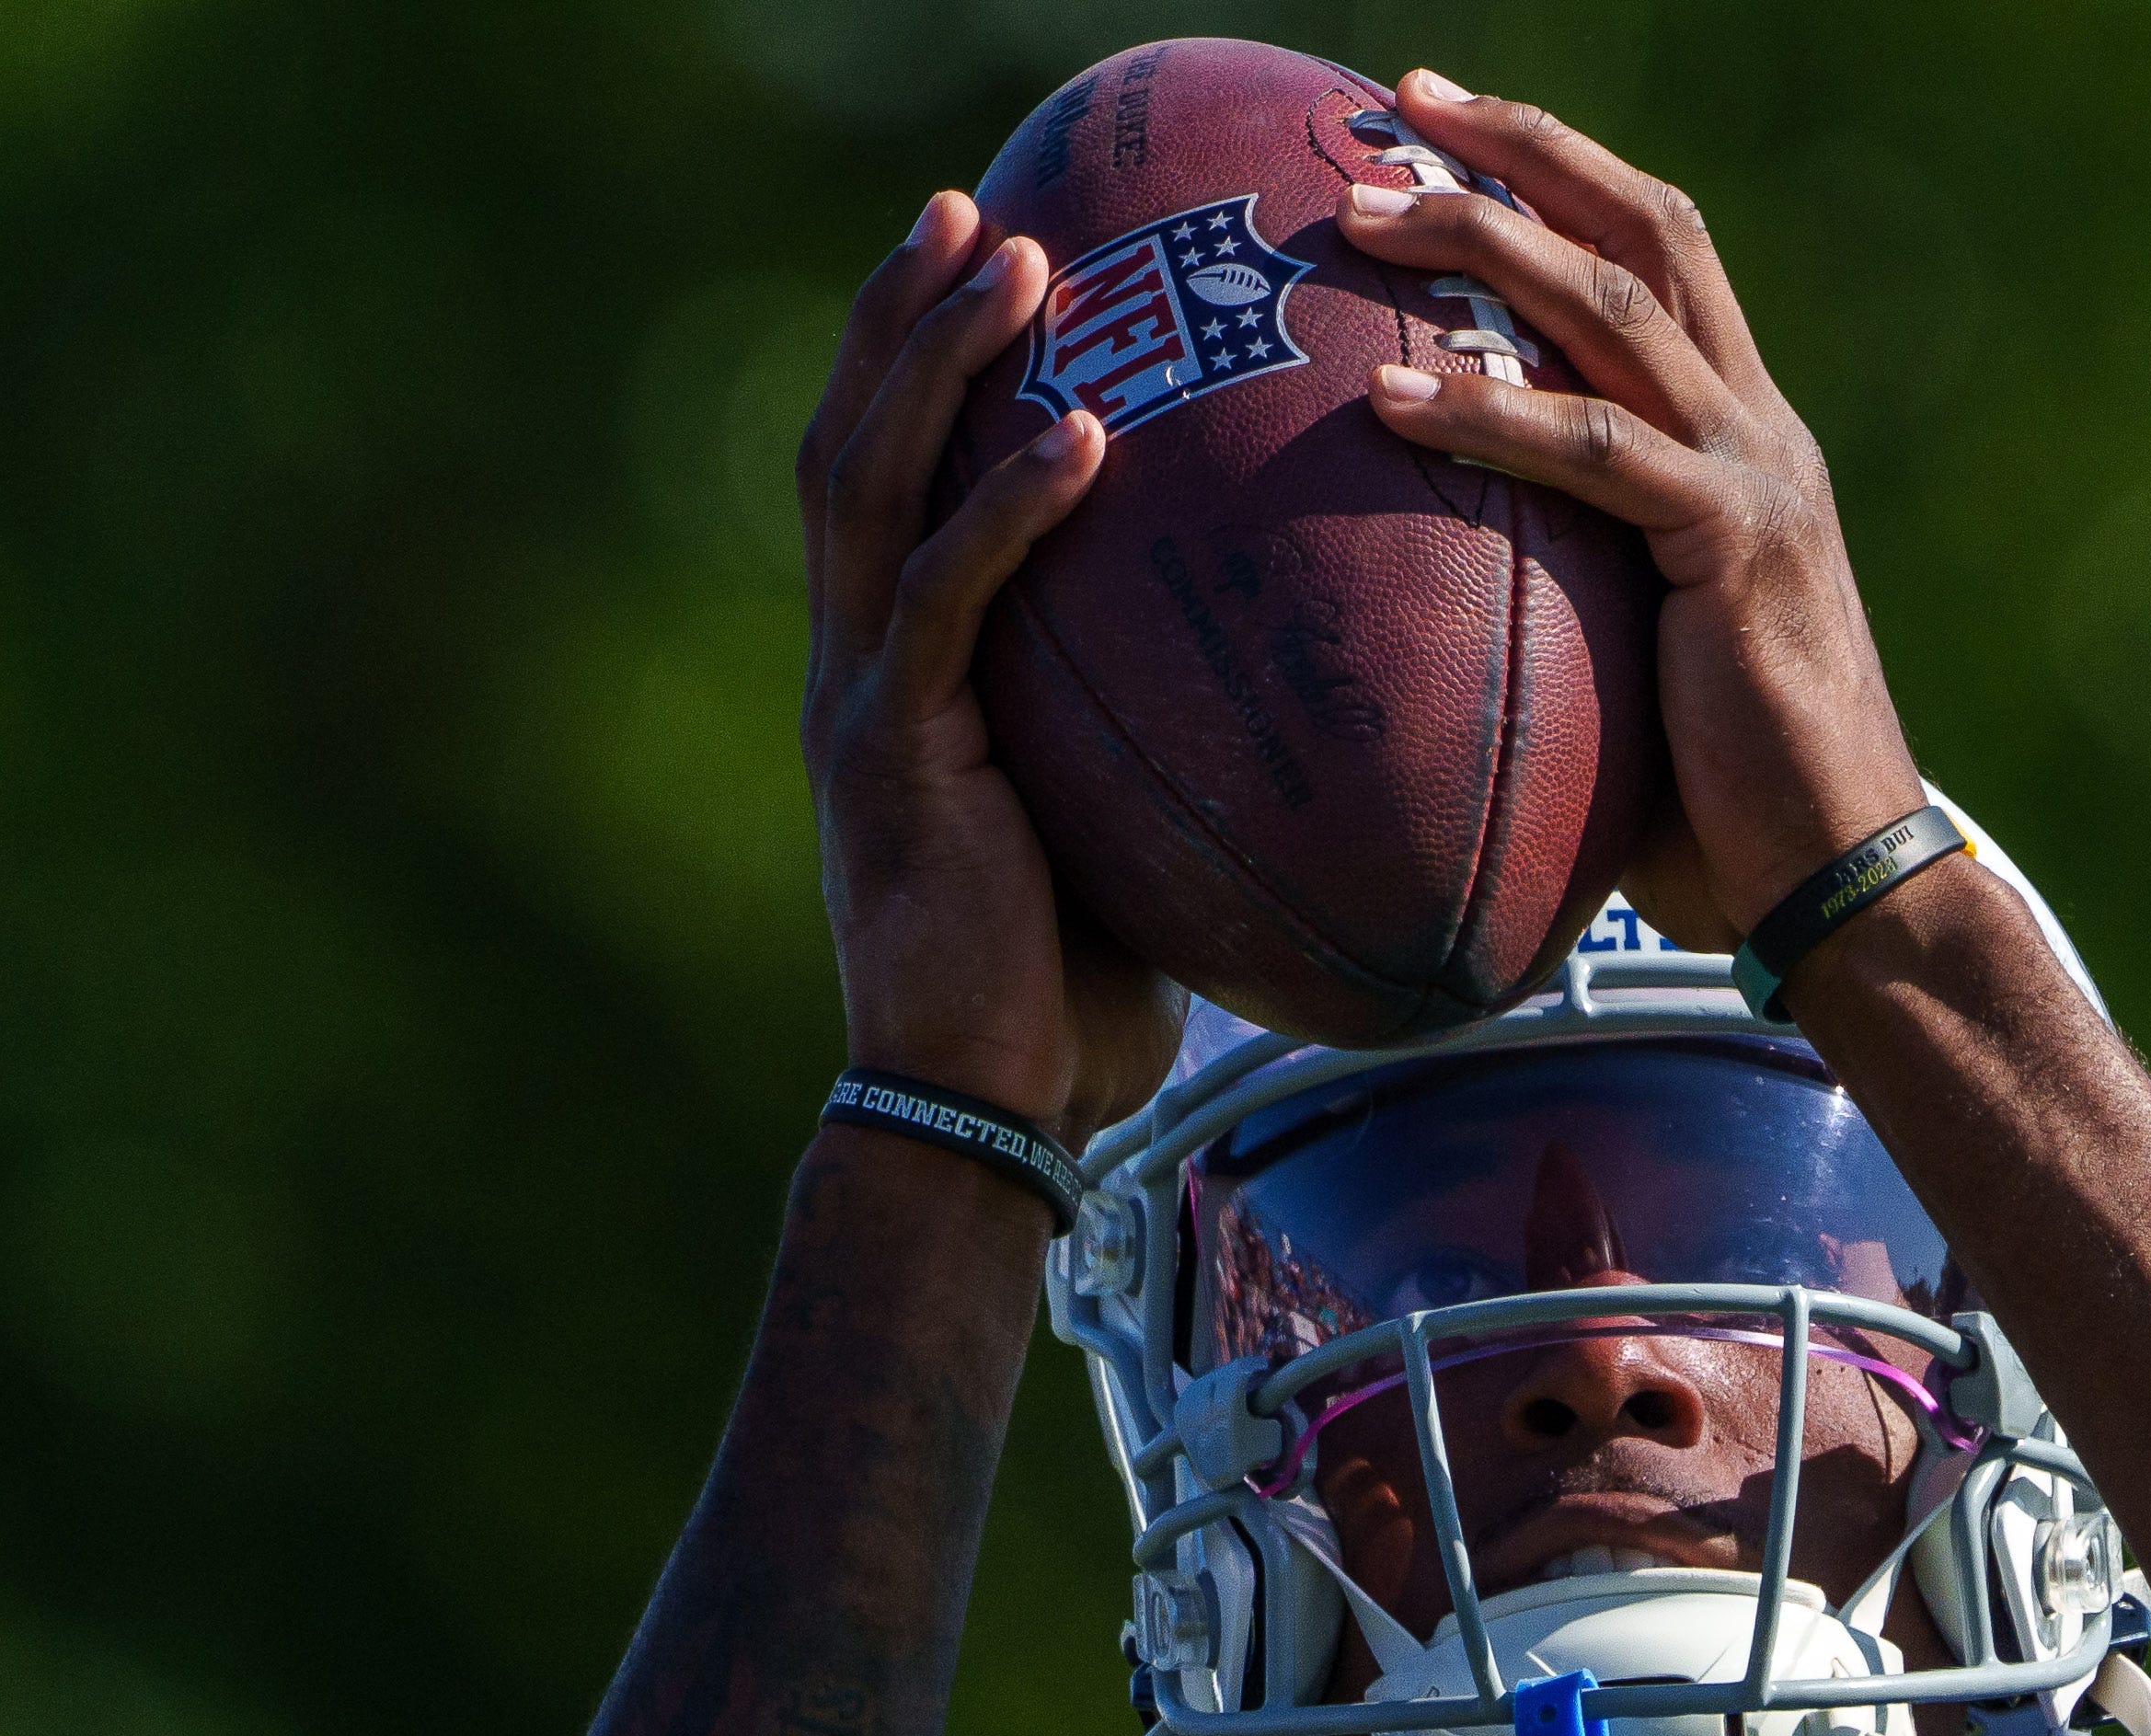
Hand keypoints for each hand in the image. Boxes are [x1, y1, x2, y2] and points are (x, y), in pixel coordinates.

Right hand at [800, 192, 1184, 1136]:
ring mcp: (863, 702)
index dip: (918, 366)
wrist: (984, 1113)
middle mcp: (858, 664)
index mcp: (899, 674)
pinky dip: (1007, 507)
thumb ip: (1158, 740)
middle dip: (905, 317)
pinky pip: (943, 599)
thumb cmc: (1071, 995)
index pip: (890, 481)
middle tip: (975, 207)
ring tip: (1013, 264)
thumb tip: (1296, 692)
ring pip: (873, 487)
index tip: (987, 260)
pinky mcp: (892, 753)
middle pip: (854, 441)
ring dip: (939, 363)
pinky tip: (1078, 436)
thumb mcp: (1120, 830)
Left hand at [1334, 72, 1927, 949]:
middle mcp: (1760, 432)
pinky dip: (1492, 411)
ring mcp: (1755, 478)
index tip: (1443, 127)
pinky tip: (1393, 397)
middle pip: (1648, 230)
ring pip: (1616, 306)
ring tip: (1360, 215)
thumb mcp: (1633, 665)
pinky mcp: (1732, 546)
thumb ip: (1558, 594)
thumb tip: (1416, 605)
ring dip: (1483, 242)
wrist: (1845, 879)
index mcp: (1745, 443)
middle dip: (1522, 151)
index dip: (1560, 177)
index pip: (1660, 257)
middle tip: (1395, 106)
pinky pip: (1597, 450)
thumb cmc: (1725, 807)